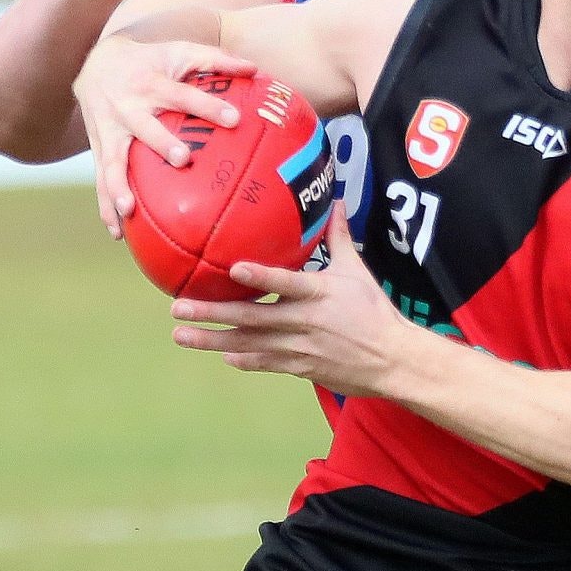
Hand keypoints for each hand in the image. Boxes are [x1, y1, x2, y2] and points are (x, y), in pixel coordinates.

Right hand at [75, 32, 255, 229]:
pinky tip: (117, 233)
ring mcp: (110, 130)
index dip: (207, 106)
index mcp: (152, 83)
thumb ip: (216, 60)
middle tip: (183, 159)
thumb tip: (255, 69)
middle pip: (146, 127)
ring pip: (112, 161)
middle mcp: (128, 107)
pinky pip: (100, 180)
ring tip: (129, 210)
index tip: (234, 119)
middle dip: (161, 143)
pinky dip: (106, 206)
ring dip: (119, 186)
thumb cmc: (149, 60)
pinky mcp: (99, 147)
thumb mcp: (179, 51)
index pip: (183, 95)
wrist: (94, 61)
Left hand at [169, 209, 414, 396]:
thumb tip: (334, 202)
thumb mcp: (358, 271)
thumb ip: (339, 237)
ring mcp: (300, 348)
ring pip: (250, 344)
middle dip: (212, 314)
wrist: (393, 360)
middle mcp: (305, 322)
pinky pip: (266, 363)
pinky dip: (244, 360)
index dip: (260, 278)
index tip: (232, 270)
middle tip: (177, 308)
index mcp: (319, 294)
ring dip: (213, 340)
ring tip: (182, 335)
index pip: (286, 283)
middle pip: (252, 318)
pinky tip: (222, 355)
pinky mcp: (301, 368)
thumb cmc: (375, 311)